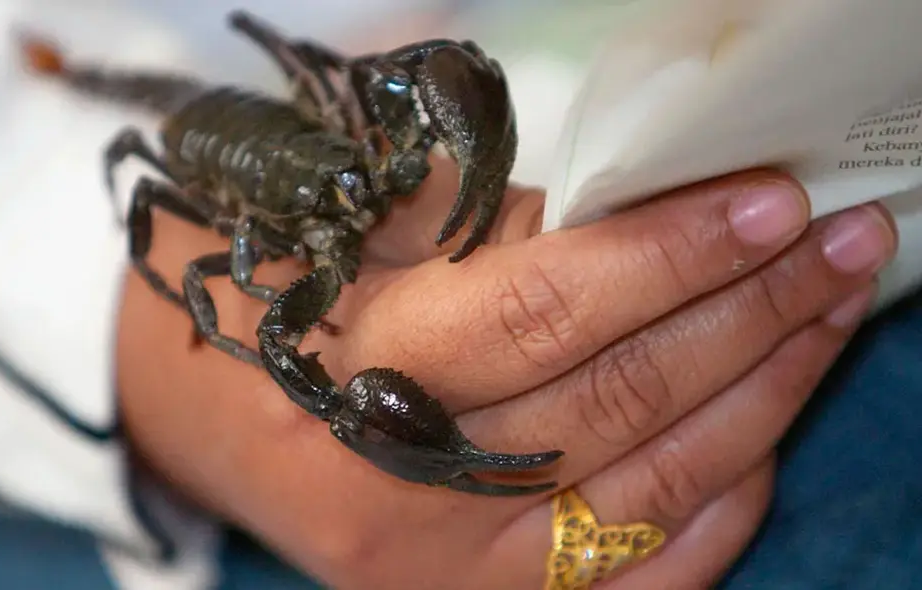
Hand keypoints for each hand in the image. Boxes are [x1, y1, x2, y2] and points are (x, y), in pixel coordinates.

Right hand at [115, 162, 896, 589]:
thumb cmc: (281, 306)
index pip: (548, 309)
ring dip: (760, 397)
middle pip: (617, 399)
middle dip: (747, 314)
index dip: (670, 255)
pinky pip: (637, 584)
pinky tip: (768, 434)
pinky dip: (720, 511)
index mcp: (362, 368)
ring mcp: (451, 573)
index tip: (768, 204)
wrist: (207, 419)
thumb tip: (642, 212)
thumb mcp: (354, 238)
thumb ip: (487, 225)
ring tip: (827, 317)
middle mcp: (407, 488)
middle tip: (836, 247)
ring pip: (648, 490)